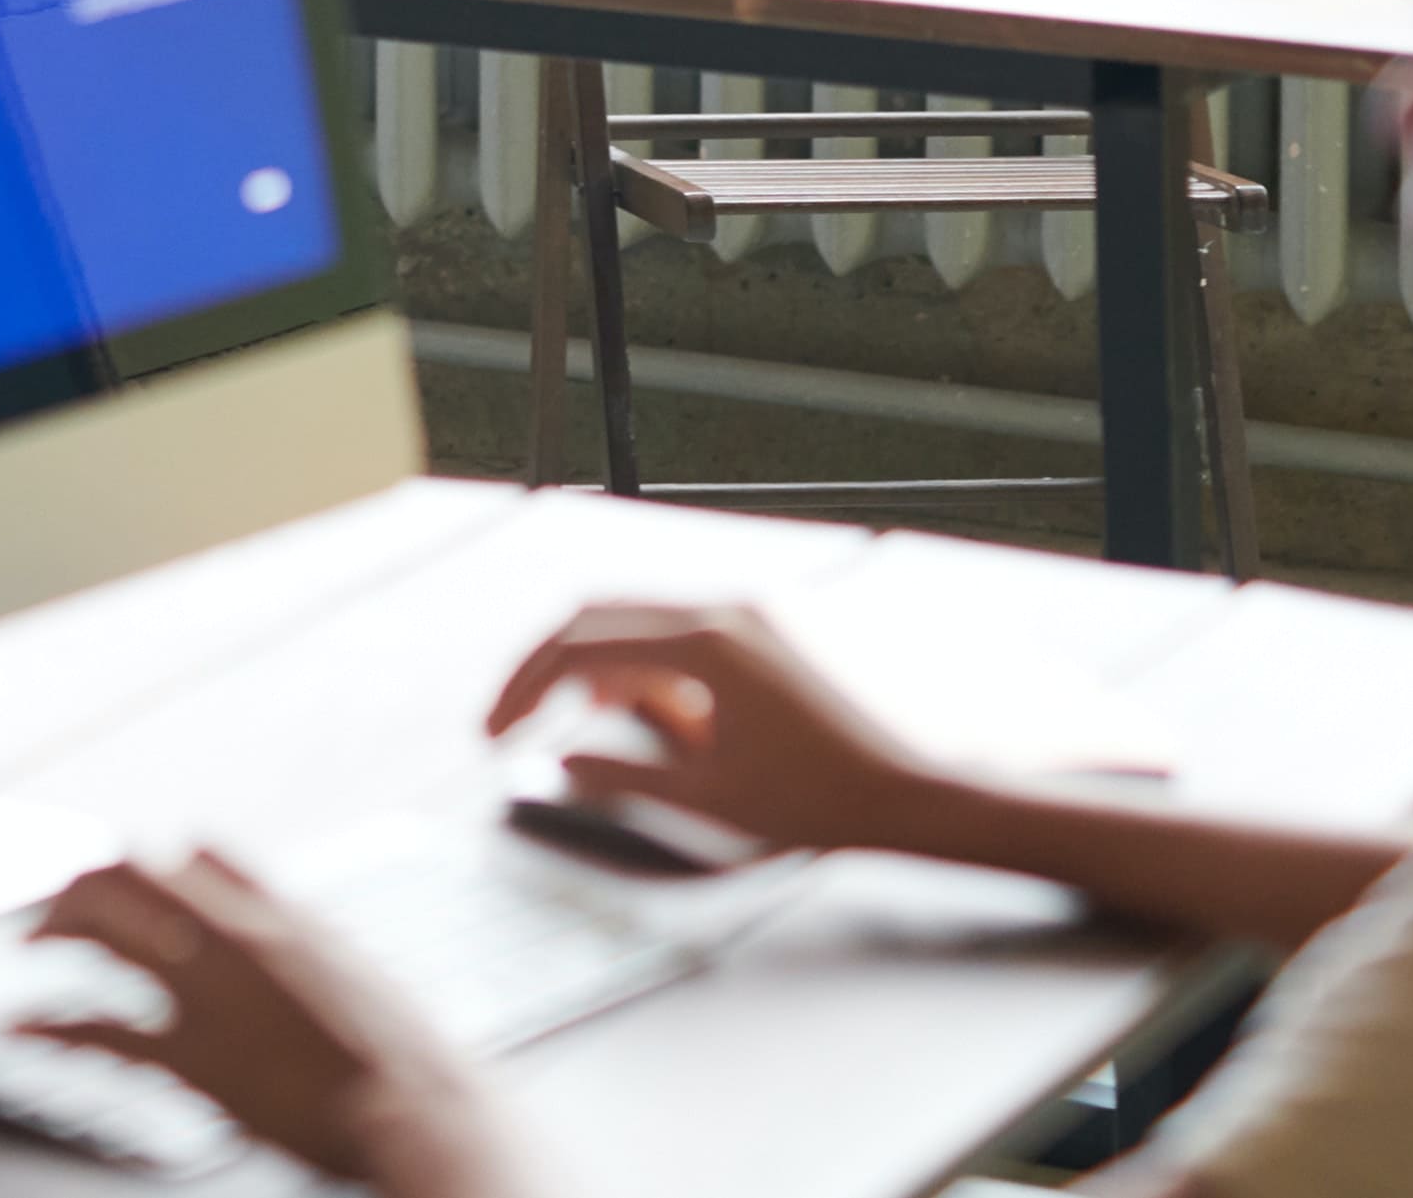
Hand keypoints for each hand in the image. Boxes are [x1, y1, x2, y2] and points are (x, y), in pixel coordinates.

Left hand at [15, 852, 525, 1197]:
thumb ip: (309, 937)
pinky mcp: (196, 1056)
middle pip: (136, 870)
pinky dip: (51, 1028)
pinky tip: (21, 1031)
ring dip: (54, 930)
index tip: (128, 883)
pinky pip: (103, 1031)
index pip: (202, 850)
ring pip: (108, 927)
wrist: (423, 1111)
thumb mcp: (362, 973)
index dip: (158, 863)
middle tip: (58, 914)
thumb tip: (277, 912)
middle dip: (85, 883)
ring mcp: (212, 992)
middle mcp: (239, 936)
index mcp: (284, 915)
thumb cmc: (404, 1057)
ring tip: (29, 948)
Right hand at [486, 601, 941, 859]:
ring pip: (641, 626)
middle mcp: (724, 611)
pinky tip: (669, 733)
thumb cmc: (826, 799)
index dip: (524, 686)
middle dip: (549, 668)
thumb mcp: (710, 800)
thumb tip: (558, 763)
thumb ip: (622, 777)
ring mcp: (749, 616)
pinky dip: (653, 677)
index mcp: (704, 643)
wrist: (916, 792)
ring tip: (603, 740)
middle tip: (514, 718)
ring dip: (606, 677)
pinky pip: (683, 639)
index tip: (496, 729)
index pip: (581, 643)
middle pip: (601, 615)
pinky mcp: (765, 633)